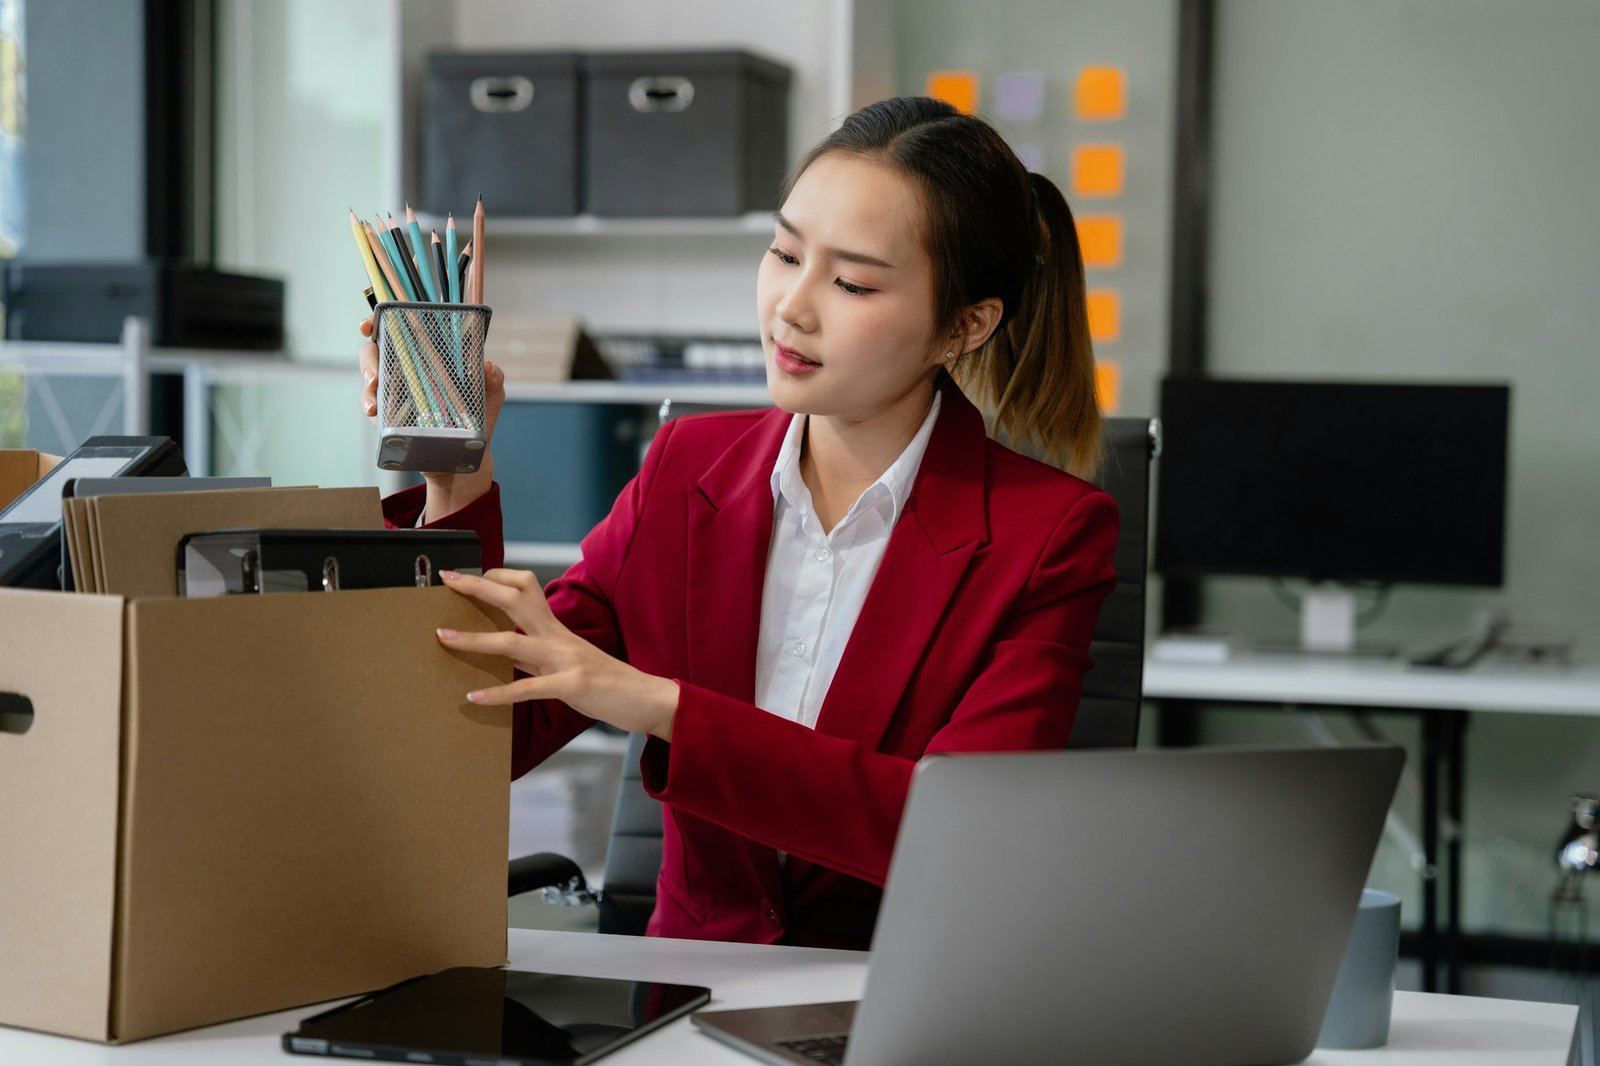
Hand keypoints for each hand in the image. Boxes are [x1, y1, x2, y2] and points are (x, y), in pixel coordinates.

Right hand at [358, 314, 507, 520]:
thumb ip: (493, 378)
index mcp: (426, 356)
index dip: (377, 322)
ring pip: (369, 383)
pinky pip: (372, 410)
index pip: (397, 330)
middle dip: (368, 360)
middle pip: (373, 353)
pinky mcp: (388, 419)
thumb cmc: (479, 417)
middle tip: (374, 375)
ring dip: (367, 391)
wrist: (468, 457)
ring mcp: (394, 394)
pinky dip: (370, 410)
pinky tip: (374, 415)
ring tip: (374, 404)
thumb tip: (487, 366)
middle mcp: (405, 370)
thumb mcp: (490, 394)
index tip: (367, 325)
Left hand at [434, 568, 680, 739]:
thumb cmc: (607, 682)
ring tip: (444, 637)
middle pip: (514, 599)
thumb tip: (501, 650)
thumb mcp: (567, 661)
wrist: (648, 698)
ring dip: (475, 640)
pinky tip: (474, 696)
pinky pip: (528, 689)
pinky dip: (498, 693)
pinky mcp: (572, 687)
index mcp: (557, 628)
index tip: (465, 576)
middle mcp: (559, 637)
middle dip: (478, 588)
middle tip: (448, 581)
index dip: (494, 577)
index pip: (525, 586)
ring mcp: (566, 660)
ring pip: (513, 642)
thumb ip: (536, 653)